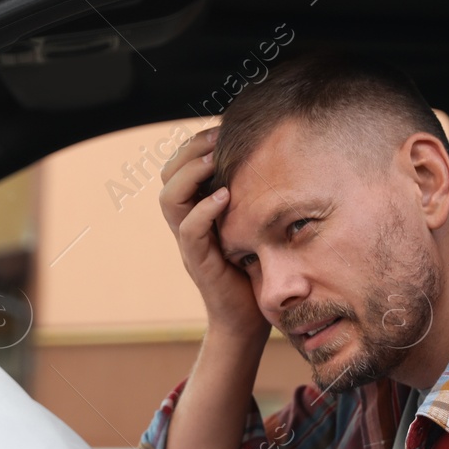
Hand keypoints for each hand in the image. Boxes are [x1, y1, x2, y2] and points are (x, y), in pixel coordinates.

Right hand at [158, 127, 270, 347]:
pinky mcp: (199, 262)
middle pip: (167, 175)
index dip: (195, 143)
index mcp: (198, 211)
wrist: (249, 321)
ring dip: (190, 174)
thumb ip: (254, 197)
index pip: (180, 166)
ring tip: (213, 159)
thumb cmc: (256, 270)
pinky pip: (188, 230)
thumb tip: (280, 160)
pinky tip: (225, 196)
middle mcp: (188, 223)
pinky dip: (204, 210)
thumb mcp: (255, 224)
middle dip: (189, 150)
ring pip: (169, 198)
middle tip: (216, 136)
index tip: (221, 127)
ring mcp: (190, 243)